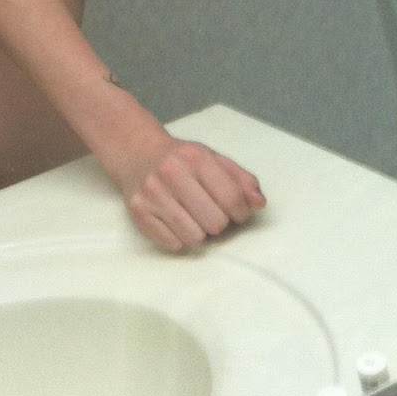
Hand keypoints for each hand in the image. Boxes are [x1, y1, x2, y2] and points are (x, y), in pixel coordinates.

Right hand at [116, 132, 266, 252]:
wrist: (137, 151)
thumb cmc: (181, 159)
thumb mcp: (213, 159)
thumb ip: (241, 179)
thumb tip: (259, 203)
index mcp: (195, 158)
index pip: (232, 198)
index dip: (241, 212)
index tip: (237, 212)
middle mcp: (172, 173)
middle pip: (215, 223)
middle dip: (218, 222)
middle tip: (209, 211)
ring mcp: (152, 193)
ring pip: (194, 238)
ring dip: (198, 231)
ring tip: (192, 215)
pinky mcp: (139, 212)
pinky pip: (172, 244)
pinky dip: (178, 237)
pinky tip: (175, 220)